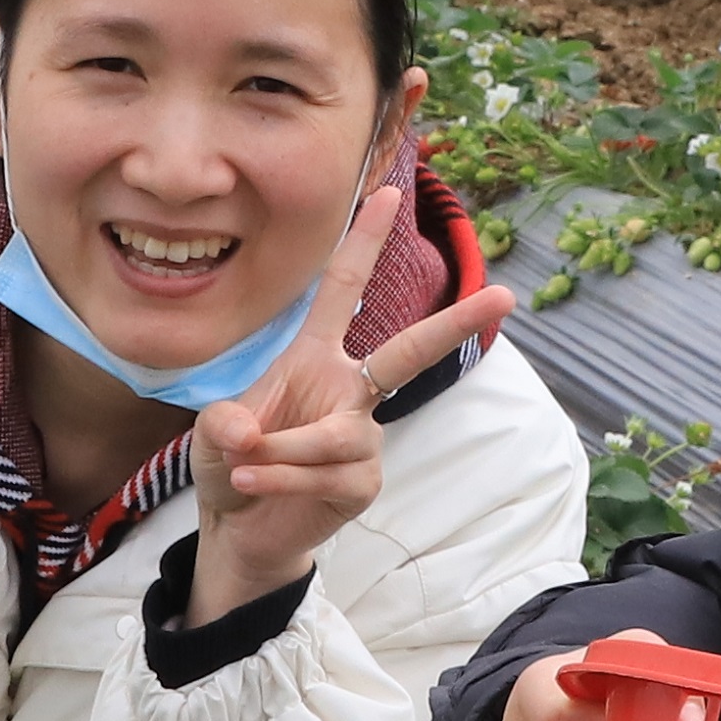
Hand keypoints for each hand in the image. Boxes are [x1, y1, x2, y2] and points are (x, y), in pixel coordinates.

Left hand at [180, 175, 514, 621]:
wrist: (239, 528)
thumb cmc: (233, 463)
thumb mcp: (215, 432)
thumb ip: (226, 424)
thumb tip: (248, 432)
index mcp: (316, 357)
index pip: (342, 290)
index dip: (363, 242)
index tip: (389, 192)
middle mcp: (349, 390)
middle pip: (408, 353)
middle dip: (457, 323)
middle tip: (505, 295)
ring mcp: (363, 438)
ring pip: (334, 436)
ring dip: (280, 452)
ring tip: (243, 465)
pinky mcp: (363, 481)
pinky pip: (325, 472)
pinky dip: (281, 478)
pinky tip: (252, 484)